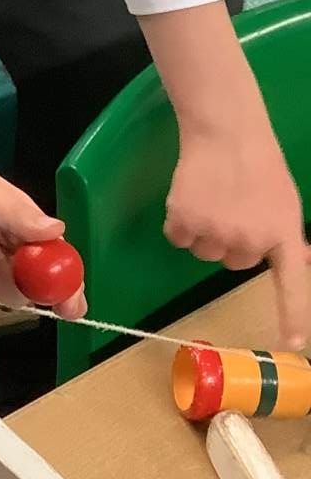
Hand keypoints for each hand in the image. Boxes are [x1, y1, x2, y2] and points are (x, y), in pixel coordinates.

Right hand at [165, 121, 309, 348]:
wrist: (226, 133)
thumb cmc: (260, 163)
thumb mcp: (285, 201)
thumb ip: (287, 235)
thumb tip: (299, 260)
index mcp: (283, 235)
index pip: (293, 286)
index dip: (293, 317)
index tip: (293, 345)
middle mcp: (250, 241)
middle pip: (233, 263)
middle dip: (230, 242)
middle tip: (232, 207)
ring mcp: (216, 233)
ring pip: (204, 252)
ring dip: (203, 232)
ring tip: (211, 197)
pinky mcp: (184, 223)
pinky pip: (178, 239)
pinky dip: (179, 222)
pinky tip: (190, 197)